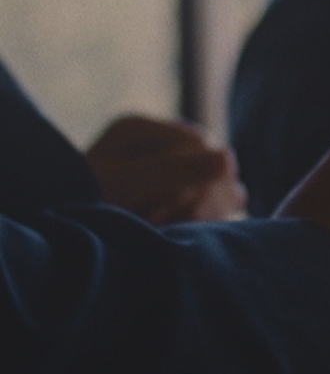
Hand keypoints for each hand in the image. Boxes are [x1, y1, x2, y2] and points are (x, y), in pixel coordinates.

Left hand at [86, 115, 246, 223]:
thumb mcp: (122, 188)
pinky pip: (217, 198)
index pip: (197, 143)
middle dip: (195, 198)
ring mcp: (169, 166)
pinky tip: (180, 230)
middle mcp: (157, 142)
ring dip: (203, 210)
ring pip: (221, 182)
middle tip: (157, 223)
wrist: (58, 243)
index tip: (158, 213)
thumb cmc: (78, 209)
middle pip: (211, 161)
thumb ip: (173, 171)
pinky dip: (206, 217)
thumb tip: (228, 158)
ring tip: (164, 228)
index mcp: (137, 129)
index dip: (192, 177)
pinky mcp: (178, 191)